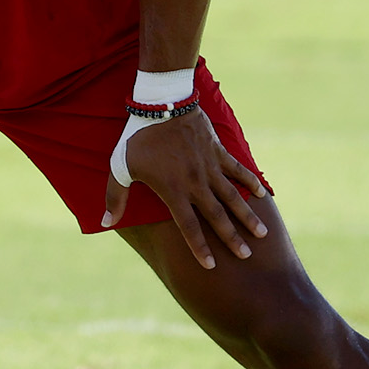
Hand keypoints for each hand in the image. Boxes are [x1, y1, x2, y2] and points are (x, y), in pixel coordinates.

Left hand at [100, 105, 267, 267]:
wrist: (161, 102)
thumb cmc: (137, 137)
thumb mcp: (120, 167)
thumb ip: (114, 197)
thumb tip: (106, 223)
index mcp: (172, 190)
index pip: (188, 227)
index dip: (199, 248)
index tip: (210, 266)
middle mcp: (195, 183)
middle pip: (216, 216)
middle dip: (231, 238)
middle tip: (245, 257)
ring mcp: (209, 167)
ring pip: (232, 196)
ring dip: (247, 216)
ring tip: (262, 233)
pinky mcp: (217, 151)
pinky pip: (237, 169)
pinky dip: (250, 181)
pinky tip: (263, 194)